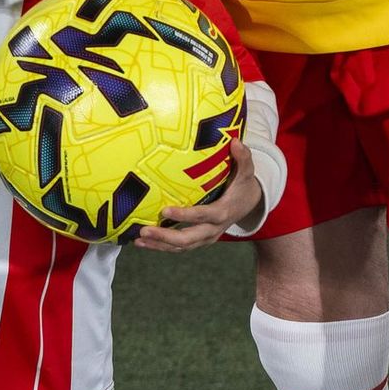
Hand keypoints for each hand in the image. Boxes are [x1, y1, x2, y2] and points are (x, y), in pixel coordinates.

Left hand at [137, 141, 263, 253]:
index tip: (165, 210)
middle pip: (188, 239)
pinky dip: (161, 247)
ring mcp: (206, 237)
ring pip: (182, 247)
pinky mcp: (199, 240)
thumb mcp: (246, 172)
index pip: (202, 216)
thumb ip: (242, 157)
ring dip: (159, 245)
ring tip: (139, 240)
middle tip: (144, 230)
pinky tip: (143, 242)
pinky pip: (180, 247)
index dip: (184, 216)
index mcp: (222, 213)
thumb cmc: (243, 185)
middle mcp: (213, 229)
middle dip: (165, 237)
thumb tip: (235, 141)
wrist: (249, 205)